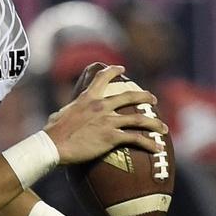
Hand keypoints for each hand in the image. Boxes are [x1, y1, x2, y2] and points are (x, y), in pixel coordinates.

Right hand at [44, 63, 167, 165]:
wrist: (52, 146)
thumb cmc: (52, 133)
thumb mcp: (59, 114)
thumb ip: (69, 110)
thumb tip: (64, 113)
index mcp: (88, 98)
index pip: (103, 78)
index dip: (114, 71)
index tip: (122, 68)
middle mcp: (101, 106)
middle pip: (130, 96)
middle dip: (145, 96)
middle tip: (153, 99)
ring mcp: (108, 121)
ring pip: (140, 119)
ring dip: (155, 123)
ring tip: (163, 128)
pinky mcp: (111, 137)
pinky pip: (136, 138)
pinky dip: (149, 143)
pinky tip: (156, 148)